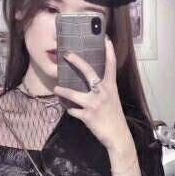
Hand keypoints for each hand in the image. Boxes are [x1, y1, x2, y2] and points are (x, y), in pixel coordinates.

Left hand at [53, 37, 133, 152]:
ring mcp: (94, 104)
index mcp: (111, 87)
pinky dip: (70, 110)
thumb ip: (103, 89)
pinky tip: (70, 110)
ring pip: (74, 94)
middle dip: (77, 62)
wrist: (118, 136)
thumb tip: (92, 82)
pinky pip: (73, 111)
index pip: (111, 65)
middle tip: (66, 54)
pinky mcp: (87, 116)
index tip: (106, 38)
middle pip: (89, 72)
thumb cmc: (114, 117)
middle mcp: (103, 92)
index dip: (109, 51)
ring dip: (63, 91)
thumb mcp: (112, 99)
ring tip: (56, 89)